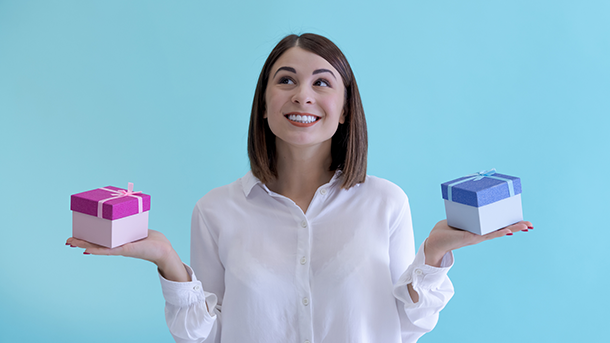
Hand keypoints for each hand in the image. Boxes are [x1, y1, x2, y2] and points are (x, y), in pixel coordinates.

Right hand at [66, 230, 190, 281]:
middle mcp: (116, 246)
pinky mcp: (125, 250)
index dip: (87, 238)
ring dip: (84, 245)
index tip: (75, 237)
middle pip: (95, 243)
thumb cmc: (153, 240)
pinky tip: (86, 250)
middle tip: (67, 241)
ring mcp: (119, 248)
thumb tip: (124, 211)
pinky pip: (109, 250)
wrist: (163, 250)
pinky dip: (97, 250)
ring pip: (98, 247)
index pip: (99, 240)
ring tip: (71, 243)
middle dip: (81, 241)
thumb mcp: (138, 228)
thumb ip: (130, 222)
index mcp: (118, 241)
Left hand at [424, 220, 532, 266]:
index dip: (510, 223)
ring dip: (512, 229)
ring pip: (498, 232)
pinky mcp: (471, 237)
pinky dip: (498, 232)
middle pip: (502, 229)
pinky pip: (487, 234)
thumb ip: (467, 213)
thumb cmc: (446, 230)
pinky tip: (507, 231)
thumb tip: (472, 200)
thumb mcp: (460, 218)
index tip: (523, 222)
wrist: (435, 241)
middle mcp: (481, 234)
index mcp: (480, 229)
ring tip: (525, 226)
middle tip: (531, 225)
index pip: (498, 226)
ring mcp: (478, 236)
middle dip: (516, 226)